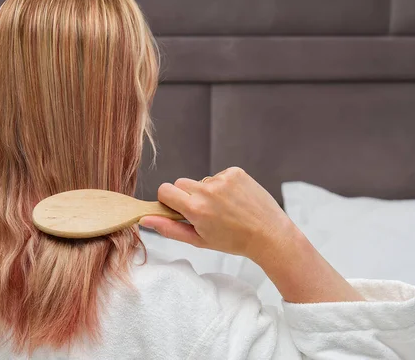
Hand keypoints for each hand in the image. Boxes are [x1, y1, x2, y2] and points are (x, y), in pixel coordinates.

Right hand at [140, 167, 363, 302]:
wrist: (269, 235)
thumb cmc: (233, 241)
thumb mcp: (198, 240)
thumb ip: (169, 229)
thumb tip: (145, 219)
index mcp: (195, 208)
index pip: (165, 190)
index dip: (168, 200)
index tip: (177, 210)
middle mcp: (207, 190)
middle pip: (180, 183)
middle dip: (186, 196)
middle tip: (203, 212)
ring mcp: (223, 178)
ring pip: (200, 180)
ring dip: (206, 192)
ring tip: (224, 209)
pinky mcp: (236, 172)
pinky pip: (218, 176)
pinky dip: (222, 186)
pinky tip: (234, 201)